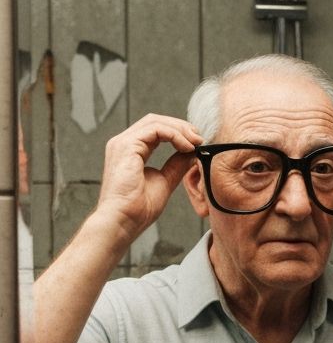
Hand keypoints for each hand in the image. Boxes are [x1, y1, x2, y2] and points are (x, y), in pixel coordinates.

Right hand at [95, 114, 202, 240]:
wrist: (123, 221)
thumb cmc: (138, 209)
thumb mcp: (164, 181)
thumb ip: (176, 165)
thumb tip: (192, 152)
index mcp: (130, 151)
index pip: (155, 130)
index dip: (178, 132)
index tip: (197, 143)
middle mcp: (124, 144)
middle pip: (155, 121)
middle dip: (181, 127)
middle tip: (200, 138)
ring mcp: (122, 143)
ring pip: (155, 121)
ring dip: (180, 130)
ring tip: (196, 142)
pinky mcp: (126, 146)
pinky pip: (155, 129)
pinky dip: (174, 135)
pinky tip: (187, 147)